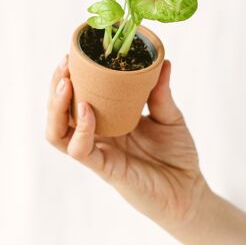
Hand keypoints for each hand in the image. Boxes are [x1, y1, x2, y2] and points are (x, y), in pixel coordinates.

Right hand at [46, 56, 207, 229]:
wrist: (189, 190)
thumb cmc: (177, 154)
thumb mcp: (170, 116)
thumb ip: (161, 93)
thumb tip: (163, 62)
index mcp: (109, 121)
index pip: (78, 98)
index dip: (71, 78)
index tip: (74, 54)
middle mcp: (98, 135)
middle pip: (60, 113)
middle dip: (56, 87)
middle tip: (64, 64)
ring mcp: (99, 152)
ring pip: (58, 132)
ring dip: (57, 107)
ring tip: (66, 83)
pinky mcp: (105, 168)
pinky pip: (80, 150)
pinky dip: (81, 129)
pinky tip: (86, 110)